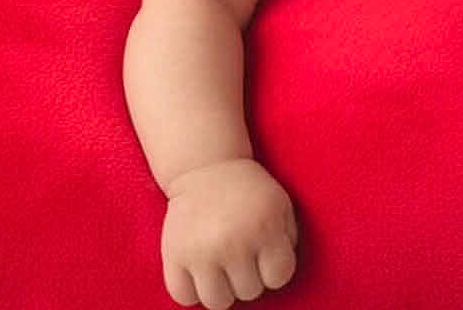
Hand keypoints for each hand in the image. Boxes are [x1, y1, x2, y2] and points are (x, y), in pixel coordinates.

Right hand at [162, 159, 297, 307]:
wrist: (205, 165)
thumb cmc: (247, 189)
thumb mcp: (279, 204)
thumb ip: (288, 240)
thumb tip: (279, 274)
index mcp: (264, 227)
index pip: (279, 277)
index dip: (274, 268)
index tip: (265, 253)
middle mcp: (233, 242)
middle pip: (249, 291)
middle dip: (248, 275)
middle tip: (240, 252)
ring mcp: (201, 251)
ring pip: (217, 302)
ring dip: (222, 288)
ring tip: (221, 265)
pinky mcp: (174, 255)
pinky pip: (184, 297)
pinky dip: (191, 290)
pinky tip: (199, 270)